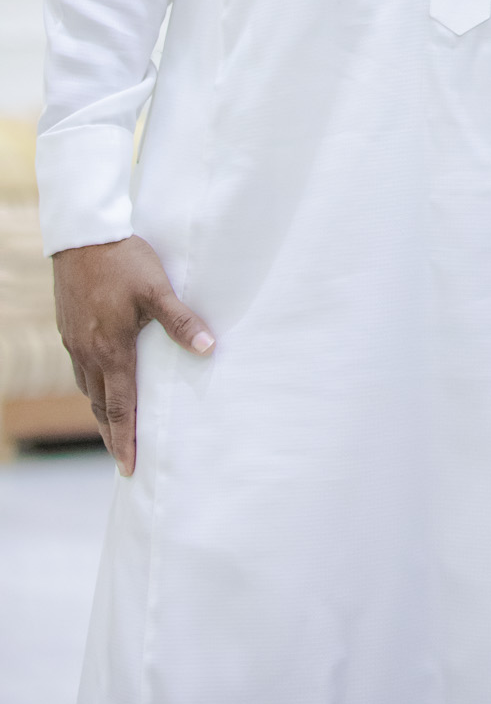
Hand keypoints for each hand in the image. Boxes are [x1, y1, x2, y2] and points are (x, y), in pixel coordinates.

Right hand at [51, 235, 213, 475]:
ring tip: (114, 425)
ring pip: (87, 387)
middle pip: (99, 405)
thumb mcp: (157, 290)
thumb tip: (208, 347)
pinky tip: (101, 380)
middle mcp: (87, 352)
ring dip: (101, 409)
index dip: (125, 439)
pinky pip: (79, 367)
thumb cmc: (124, 261)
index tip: (129, 468)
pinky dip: (92, 384)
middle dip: (112, 434)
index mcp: (111, 350)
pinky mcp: (68, 327)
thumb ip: (181, 321)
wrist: (83, 235)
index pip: (119, 407)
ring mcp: (74, 340)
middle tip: (121, 459)